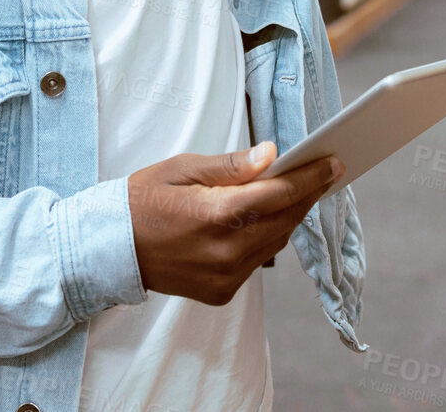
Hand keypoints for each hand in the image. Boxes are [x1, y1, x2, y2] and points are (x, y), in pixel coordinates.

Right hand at [127, 142, 342, 306]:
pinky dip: (266, 238)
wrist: (111, 249)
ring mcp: (225, 276)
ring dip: (288, 216)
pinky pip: (258, 261)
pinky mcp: (221, 291)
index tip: (333, 164)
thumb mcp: (182, 169)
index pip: (279, 194)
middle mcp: (225, 251)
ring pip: (276, 241)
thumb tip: (271, 155)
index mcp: (215, 214)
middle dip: (307, 194)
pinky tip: (263, 220)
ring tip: (296, 192)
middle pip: (286, 219)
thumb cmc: (143, 200)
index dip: (311, 178)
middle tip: (324, 172)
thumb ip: (230, 166)